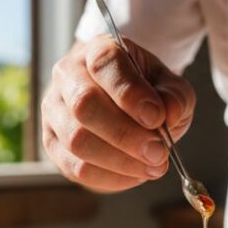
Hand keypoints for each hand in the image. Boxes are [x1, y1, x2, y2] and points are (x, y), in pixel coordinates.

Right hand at [42, 35, 195, 192]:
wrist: (125, 105)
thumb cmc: (147, 91)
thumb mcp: (170, 85)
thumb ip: (175, 96)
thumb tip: (168, 113)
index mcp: (97, 50)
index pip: (104, 64)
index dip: (130, 93)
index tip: (157, 117)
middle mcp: (67, 75)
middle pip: (84, 105)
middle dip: (125, 135)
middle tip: (158, 152)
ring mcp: (54, 110)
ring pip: (77, 141)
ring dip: (121, 161)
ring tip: (154, 166)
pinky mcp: (52, 142)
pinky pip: (76, 168)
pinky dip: (111, 177)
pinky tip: (136, 175)